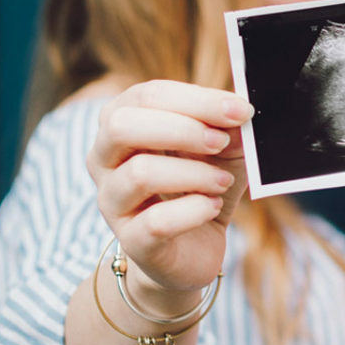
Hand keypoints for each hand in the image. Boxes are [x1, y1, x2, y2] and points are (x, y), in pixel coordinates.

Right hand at [86, 80, 253, 313]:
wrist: (194, 249)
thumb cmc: (202, 186)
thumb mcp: (223, 150)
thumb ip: (228, 127)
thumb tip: (239, 111)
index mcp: (122, 123)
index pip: (147, 96)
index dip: (197, 100)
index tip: (240, 110)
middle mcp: (104, 159)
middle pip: (122, 126)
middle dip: (182, 129)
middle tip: (221, 142)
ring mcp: (112, 201)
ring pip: (139, 173)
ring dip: (193, 173)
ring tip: (222, 181)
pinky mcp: (131, 240)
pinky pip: (156, 222)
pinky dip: (194, 210)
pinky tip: (212, 208)